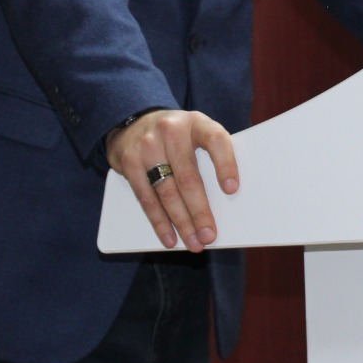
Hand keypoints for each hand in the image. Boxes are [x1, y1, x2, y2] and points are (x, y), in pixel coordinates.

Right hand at [106, 110, 238, 251]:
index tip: (232, 190)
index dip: (225, 164)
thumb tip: (227, 201)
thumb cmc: (177, 135)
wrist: (133, 120)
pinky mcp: (129, 161)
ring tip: (194, 242)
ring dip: (181, 223)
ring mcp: (148, 145)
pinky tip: (169, 237)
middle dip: (200, 212)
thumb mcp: (196, 133)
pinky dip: (159, 222)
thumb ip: (210, 156)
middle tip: (210, 236)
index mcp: (197, 122)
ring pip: (167, 192)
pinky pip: (146, 198)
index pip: (216, 140)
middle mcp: (171, 131)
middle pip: (188, 177)